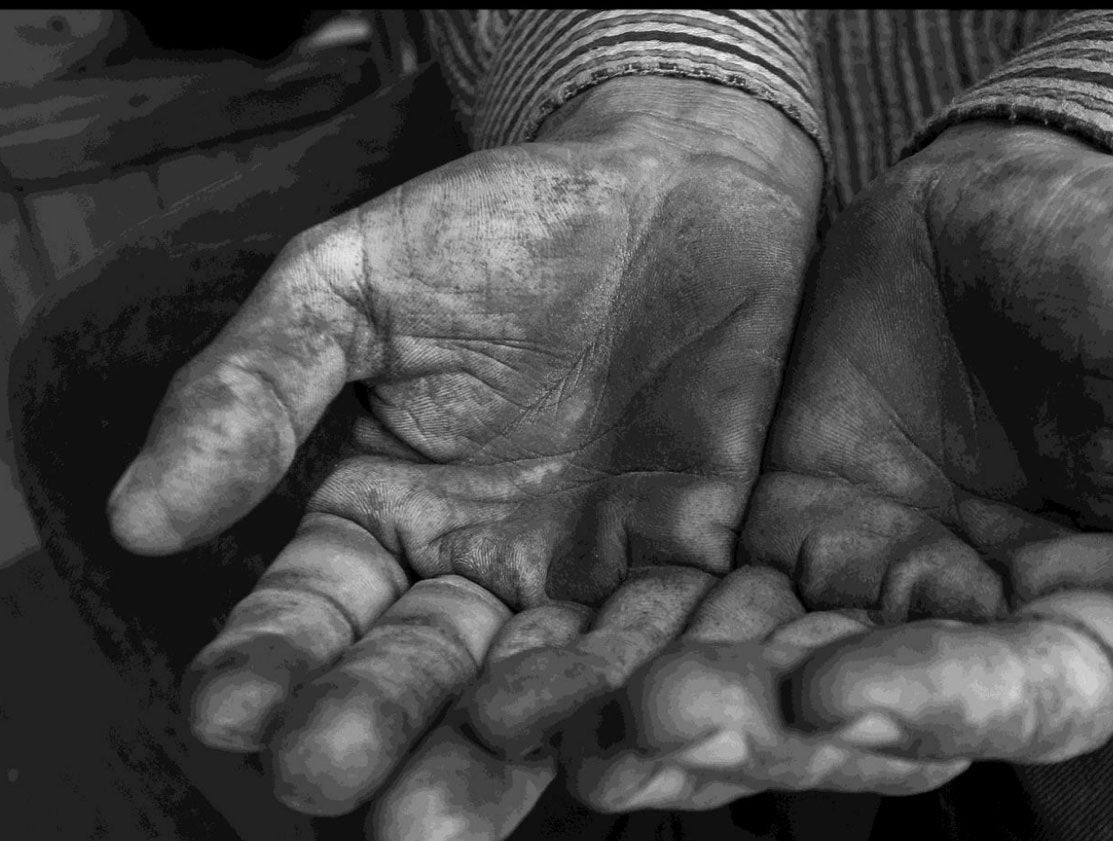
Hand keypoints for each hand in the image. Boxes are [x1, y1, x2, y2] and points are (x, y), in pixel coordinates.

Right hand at [105, 76, 821, 816]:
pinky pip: (658, 632)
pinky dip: (629, 681)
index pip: (312, 605)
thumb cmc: (494, 224)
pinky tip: (596, 733)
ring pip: (534, 680)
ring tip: (435, 814)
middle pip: (418, 668)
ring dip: (491, 750)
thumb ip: (259, 388)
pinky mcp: (685, 555)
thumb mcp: (350, 286)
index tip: (227, 707)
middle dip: (373, 725)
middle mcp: (476, 565)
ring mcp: (582, 570)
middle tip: (325, 780)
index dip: (268, 655)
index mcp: (379, 510)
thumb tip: (141, 518)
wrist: (667, 184)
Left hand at [548, 119, 1112, 810]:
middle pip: (872, 711)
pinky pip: (701, 611)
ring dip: (670, 709)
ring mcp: (870, 595)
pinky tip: (543, 668)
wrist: (1017, 192)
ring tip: (562, 718)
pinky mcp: (780, 547)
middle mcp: (978, 631)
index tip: (840, 686)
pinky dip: (628, 643)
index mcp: (1101, 615)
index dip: (941, 699)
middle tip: (648, 723)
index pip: (1032, 694)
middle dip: (760, 726)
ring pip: (766, 679)